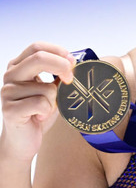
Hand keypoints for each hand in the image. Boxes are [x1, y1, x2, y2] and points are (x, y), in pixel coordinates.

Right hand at [0, 43, 75, 162]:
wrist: (22, 141)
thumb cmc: (38, 112)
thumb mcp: (51, 89)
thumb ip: (59, 75)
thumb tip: (75, 62)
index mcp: (18, 66)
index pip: (37, 47)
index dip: (58, 51)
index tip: (72, 63)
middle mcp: (10, 75)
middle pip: (38, 57)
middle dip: (62, 66)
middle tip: (70, 79)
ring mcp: (7, 92)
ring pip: (46, 87)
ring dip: (53, 101)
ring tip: (44, 109)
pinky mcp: (10, 109)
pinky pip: (41, 103)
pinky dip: (47, 111)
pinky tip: (38, 117)